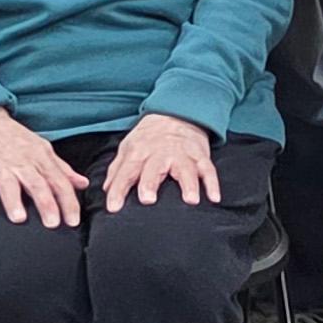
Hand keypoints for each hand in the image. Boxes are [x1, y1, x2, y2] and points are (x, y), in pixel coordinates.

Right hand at [0, 107, 88, 227]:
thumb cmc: (16, 139)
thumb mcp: (42, 149)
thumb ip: (62, 169)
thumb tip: (84, 184)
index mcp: (41, 159)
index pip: (59, 182)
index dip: (68, 202)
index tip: (73, 221)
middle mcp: (23, 163)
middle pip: (37, 184)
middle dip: (46, 204)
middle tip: (52, 223)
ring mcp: (1, 166)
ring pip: (9, 184)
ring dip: (13, 201)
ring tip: (19, 218)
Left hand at [103, 113, 220, 207]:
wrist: (176, 114)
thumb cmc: (149, 138)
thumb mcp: (129, 148)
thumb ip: (118, 170)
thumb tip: (107, 191)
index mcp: (139, 152)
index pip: (125, 172)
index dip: (118, 190)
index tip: (113, 208)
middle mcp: (159, 153)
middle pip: (154, 169)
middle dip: (150, 183)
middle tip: (148, 200)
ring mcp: (182, 154)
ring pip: (185, 169)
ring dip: (189, 184)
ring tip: (190, 200)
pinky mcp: (200, 156)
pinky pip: (208, 170)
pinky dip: (213, 183)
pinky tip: (214, 197)